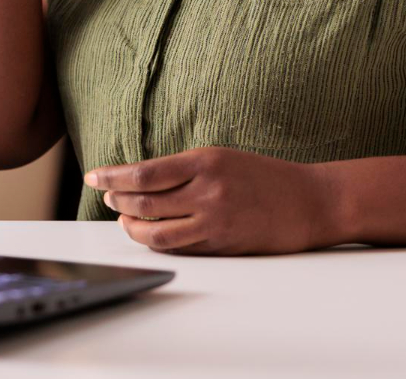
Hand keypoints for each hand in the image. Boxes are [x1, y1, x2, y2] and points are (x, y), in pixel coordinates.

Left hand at [85, 147, 340, 255]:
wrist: (311, 201)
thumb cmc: (265, 177)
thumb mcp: (222, 159)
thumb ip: (185, 169)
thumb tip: (141, 180)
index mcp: (204, 161)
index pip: (144, 172)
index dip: (113, 176)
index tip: (94, 176)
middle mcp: (207, 189)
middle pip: (144, 201)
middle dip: (118, 200)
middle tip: (107, 198)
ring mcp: (214, 219)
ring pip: (156, 231)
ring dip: (132, 227)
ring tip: (123, 220)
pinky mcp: (222, 243)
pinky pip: (179, 246)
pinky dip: (157, 242)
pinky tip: (149, 235)